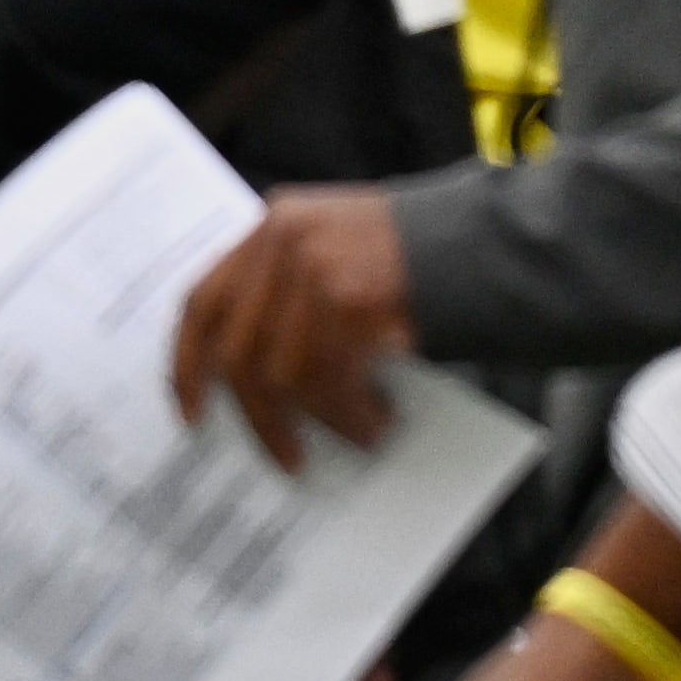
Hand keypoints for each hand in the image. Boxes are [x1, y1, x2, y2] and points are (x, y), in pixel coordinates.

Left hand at [165, 184, 414, 473]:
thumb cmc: (419, 264)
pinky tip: (376, 421)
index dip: (187, 362)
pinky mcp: (346, 295)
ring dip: (321, 419)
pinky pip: (328, 378)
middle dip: (259, 415)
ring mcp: (312, 264)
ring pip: (282, 374)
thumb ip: (290, 295)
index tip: (191, 412)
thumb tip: (252, 385)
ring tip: (358, 434)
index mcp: (272, 225)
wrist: (493, 247)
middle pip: (237, 349)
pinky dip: (350, 414)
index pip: (203, 300)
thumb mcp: (339, 256)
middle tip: (285, 455)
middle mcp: (283, 238)